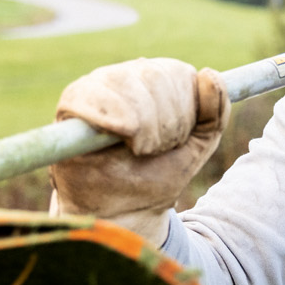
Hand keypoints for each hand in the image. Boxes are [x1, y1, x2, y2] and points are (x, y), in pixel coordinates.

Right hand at [48, 58, 227, 240]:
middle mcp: (124, 79)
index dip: (183, 110)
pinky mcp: (70, 105)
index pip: (176, 73)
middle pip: (153, 75)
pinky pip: (87, 93)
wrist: (128, 211)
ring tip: (136, 150)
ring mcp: (96, 89)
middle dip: (163, 121)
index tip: (176, 142)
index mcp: (154, 82)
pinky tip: (120, 131)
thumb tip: (209, 74)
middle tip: (152, 150)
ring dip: (140, 123)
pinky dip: (107, 111)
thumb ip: (214, 112)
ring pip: (126, 81)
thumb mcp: (198, 146)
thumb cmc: (158, 176)